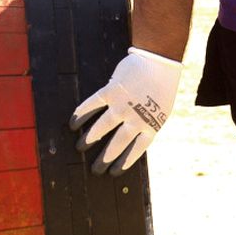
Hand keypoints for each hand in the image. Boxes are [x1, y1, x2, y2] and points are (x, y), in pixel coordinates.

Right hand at [70, 47, 182, 174]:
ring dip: (90, 139)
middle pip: (117, 144)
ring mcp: (123, 105)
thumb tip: (132, 137)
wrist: (159, 62)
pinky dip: (81, 114)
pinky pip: (93, 105)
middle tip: (95, 170)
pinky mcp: (112, 91)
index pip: (136, 150)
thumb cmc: (162, 86)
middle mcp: (136, 119)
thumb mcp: (161, 110)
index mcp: (151, 125)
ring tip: (80, 147)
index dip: (124, 162)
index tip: (113, 173)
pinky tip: (73, 123)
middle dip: (104, 159)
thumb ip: (147, 123)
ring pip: (102, 127)